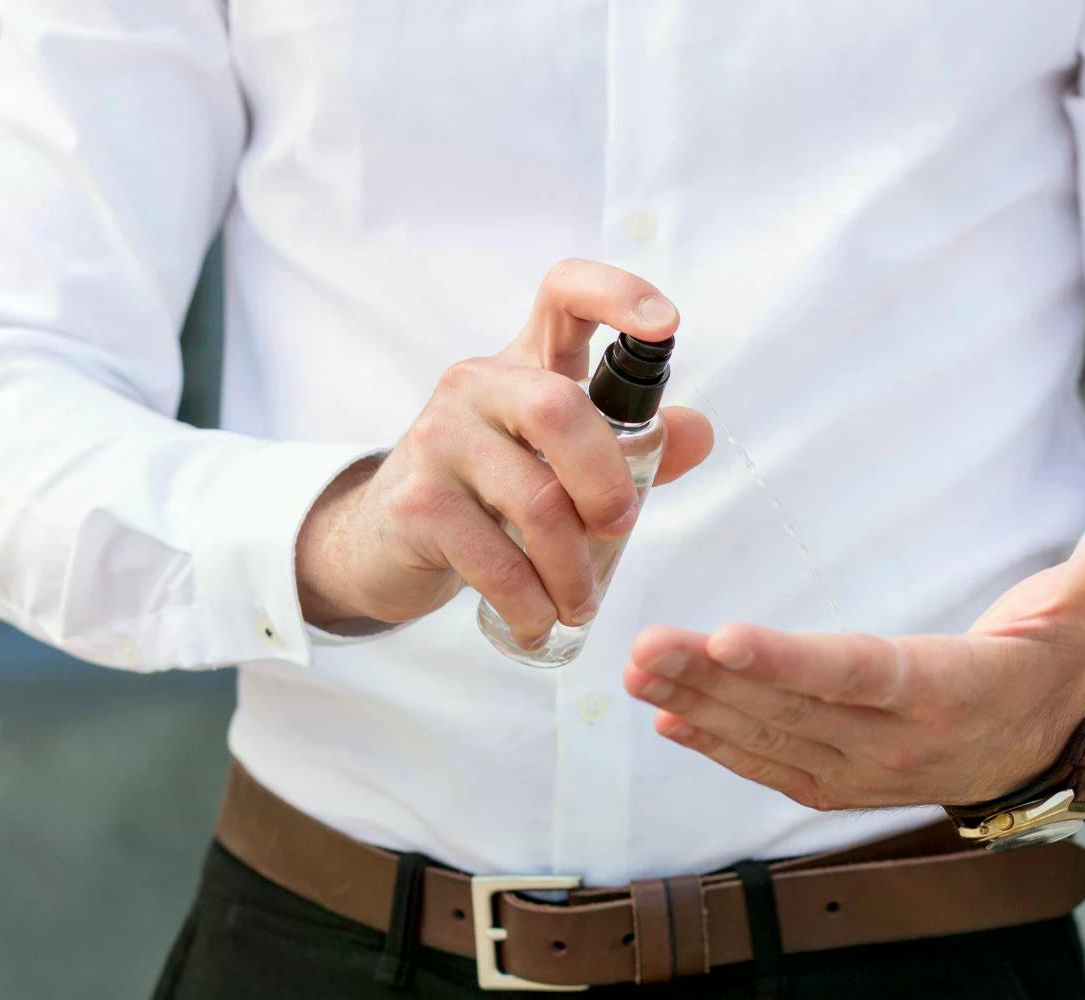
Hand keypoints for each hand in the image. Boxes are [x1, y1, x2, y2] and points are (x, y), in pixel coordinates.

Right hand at [296, 260, 713, 643]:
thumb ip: (634, 450)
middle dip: (606, 484)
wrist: (384, 541)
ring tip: (578, 605)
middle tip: (620, 530)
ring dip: (572, 570)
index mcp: (524, 363)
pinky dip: (531, 603)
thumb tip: (699, 433)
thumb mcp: (560, 463)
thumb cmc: (487, 494)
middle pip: (559, 411)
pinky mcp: (416, 502)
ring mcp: (439, 439)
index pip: (565, 294)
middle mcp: (477, 385)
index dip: (619, 294)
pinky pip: (497, 561)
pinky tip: (538, 621)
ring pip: (536, 502)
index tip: (667, 326)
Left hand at [622, 516, 1084, 810]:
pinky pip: (768, 768)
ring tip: (637, 666)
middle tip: (646, 643)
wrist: (1037, 751)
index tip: (726, 635)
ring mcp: (862, 773)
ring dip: (697, 704)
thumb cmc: (1049, 660)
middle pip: (793, 708)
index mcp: (947, 691)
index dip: (791, 660)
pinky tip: (665, 714)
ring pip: (768, 740)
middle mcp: (896, 744)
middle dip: (713, 677)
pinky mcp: (837, 784)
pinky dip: (716, 745)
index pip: (860, 674)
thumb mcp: (1084, 610)